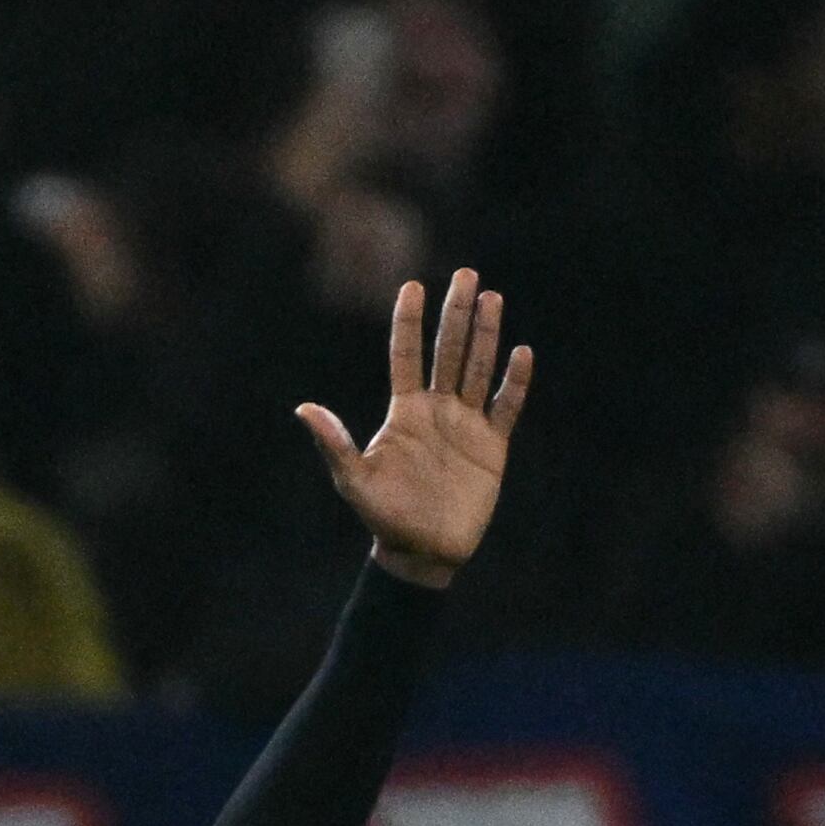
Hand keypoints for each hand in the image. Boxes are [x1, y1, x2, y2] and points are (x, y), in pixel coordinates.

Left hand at [296, 269, 532, 587]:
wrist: (421, 551)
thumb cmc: (382, 516)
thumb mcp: (354, 479)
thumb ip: (334, 443)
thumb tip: (304, 408)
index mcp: (404, 412)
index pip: (406, 355)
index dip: (409, 322)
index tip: (412, 285)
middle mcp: (436, 410)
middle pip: (448, 351)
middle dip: (456, 313)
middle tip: (466, 274)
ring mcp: (466, 424)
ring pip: (478, 369)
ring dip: (485, 335)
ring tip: (492, 298)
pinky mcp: (491, 445)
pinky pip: (506, 407)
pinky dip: (514, 382)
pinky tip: (520, 352)